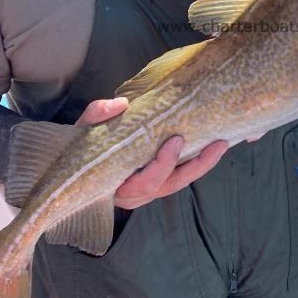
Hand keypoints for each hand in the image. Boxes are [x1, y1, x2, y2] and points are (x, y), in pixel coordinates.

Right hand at [76, 97, 228, 208]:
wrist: (75, 167)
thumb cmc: (78, 148)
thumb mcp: (83, 129)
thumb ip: (97, 116)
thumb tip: (120, 104)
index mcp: (116, 186)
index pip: (147, 181)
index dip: (164, 163)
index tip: (176, 140)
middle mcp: (134, 194)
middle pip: (172, 185)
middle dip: (197, 166)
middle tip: (218, 144)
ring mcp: (147, 190)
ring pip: (179, 182)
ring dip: (202, 164)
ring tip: (222, 144)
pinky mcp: (156, 182)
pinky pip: (179, 175)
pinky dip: (195, 162)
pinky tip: (211, 145)